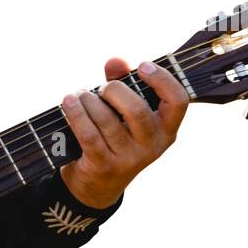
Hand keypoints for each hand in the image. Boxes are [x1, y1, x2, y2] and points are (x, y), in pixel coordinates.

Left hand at [59, 58, 188, 208]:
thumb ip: (123, 82)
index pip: (179, 101)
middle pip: (137, 110)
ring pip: (107, 120)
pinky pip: (88, 135)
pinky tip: (68, 103)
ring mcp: (128, 159)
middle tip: (103, 89)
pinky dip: (76, 115)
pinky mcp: (103, 166)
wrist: (97, 184)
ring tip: (80, 96)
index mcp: (166, 129)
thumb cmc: (114, 137)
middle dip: (114, 90)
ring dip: (89, 101)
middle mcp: (152, 146)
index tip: (142, 66)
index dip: (162, 79)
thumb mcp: (124, 112)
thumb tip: (114, 62)